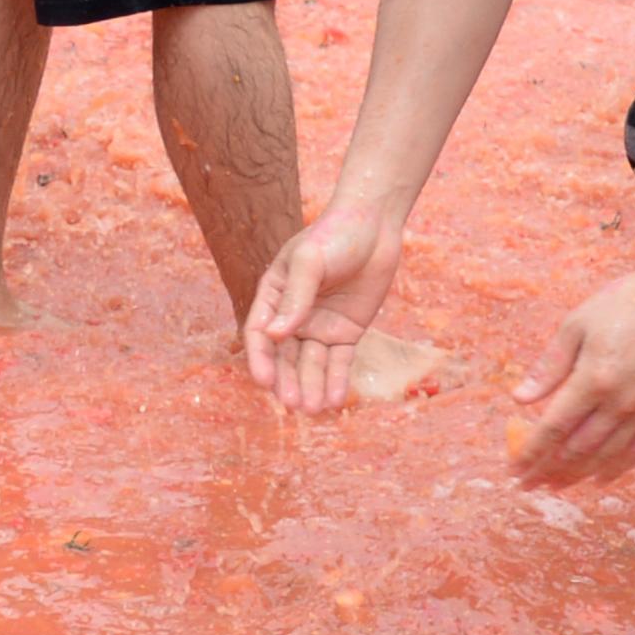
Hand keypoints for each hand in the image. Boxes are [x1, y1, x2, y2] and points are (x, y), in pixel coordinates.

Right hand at [244, 203, 407, 412]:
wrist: (375, 226)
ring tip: (314, 408)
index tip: (265, 381)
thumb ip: (295, 297)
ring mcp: (320, 325)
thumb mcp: (310, 261)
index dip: (261, 359)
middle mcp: (293, 316)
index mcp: (273, 296)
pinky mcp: (346, 332)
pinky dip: (337, 380)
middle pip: (285, 356)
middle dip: (288, 380)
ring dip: (311, 386)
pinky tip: (336, 400)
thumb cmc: (335, 235)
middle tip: (293, 403)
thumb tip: (275, 334)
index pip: (259, 333)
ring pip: (311, 363)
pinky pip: (339, 361)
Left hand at [509, 258, 634, 482]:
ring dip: (577, 475)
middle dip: (548, 470)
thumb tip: (520, 399)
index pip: (553, 428)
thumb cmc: (620, 304)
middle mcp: (619, 401)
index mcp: (592, 378)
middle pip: (577, 449)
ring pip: (606, 455)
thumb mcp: (576, 326)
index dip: (531, 453)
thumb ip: (549, 367)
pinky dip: (618, 468)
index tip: (514, 470)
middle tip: (528, 484)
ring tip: (556, 486)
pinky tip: (599, 479)